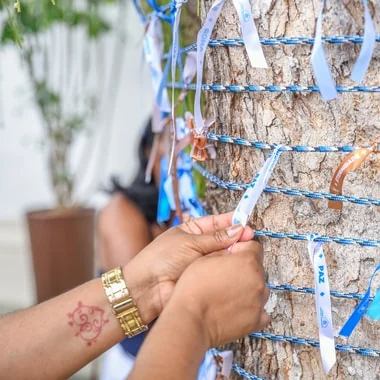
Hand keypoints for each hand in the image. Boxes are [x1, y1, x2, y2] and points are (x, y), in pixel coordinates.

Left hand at [123, 212, 253, 322]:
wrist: (147, 288)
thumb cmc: (162, 259)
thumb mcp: (189, 242)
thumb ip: (216, 238)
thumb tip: (238, 229)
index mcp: (191, 231)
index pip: (215, 223)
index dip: (230, 222)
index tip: (246, 222)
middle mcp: (199, 246)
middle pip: (223, 240)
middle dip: (236, 238)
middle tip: (251, 238)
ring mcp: (203, 263)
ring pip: (224, 256)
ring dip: (235, 253)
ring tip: (247, 251)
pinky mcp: (206, 279)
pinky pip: (221, 272)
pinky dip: (231, 269)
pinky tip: (240, 266)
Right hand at [168, 240, 269, 347]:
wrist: (191, 319)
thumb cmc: (194, 289)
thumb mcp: (205, 258)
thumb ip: (224, 250)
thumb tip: (231, 250)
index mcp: (247, 262)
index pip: (254, 247)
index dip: (241, 249)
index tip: (232, 254)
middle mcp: (258, 281)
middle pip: (257, 268)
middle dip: (244, 269)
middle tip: (225, 275)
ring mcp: (259, 302)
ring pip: (260, 289)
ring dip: (249, 288)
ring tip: (229, 293)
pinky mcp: (256, 321)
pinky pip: (261, 311)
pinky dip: (252, 308)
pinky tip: (238, 307)